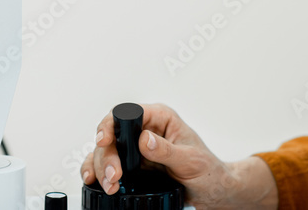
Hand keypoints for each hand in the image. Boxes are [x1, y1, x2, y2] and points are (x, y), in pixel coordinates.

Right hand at [79, 103, 277, 208]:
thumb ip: (167, 150)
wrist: (213, 193)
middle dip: (106, 155)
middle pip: (112, 135)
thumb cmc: (208, 171)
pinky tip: (95, 181)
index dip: (110, 125)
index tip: (104, 141)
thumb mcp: (191, 160)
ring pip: (106, 150)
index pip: (126, 113)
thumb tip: (144, 139)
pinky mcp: (131, 164)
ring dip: (101, 167)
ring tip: (110, 185)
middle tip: (113, 176)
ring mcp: (135, 147)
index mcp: (159, 118)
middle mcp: (144, 129)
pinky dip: (98, 172)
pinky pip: (108, 164)